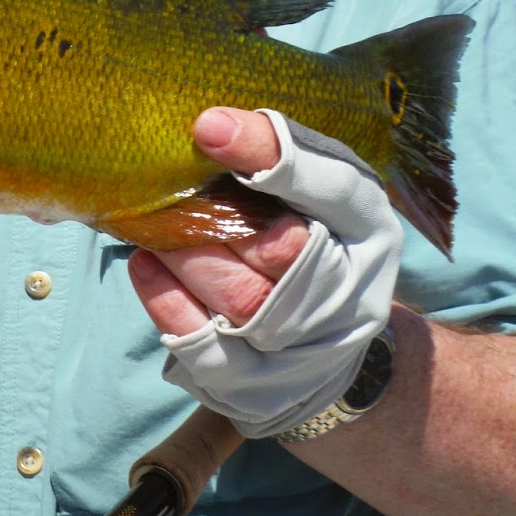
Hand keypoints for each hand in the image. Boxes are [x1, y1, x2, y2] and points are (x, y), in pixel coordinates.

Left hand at [127, 107, 402, 439]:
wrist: (322, 344)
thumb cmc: (313, 243)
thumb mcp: (314, 189)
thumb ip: (280, 154)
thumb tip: (208, 126)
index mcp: (370, 231)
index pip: (335, 191)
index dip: (274, 159)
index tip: (209, 128)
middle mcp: (351, 297)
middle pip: (286, 257)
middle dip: (217, 221)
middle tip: (167, 191)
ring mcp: (307, 352)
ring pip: (243, 305)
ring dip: (186, 260)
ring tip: (150, 225)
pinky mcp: (257, 389)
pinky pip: (207, 351)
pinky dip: (168, 304)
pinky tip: (145, 266)